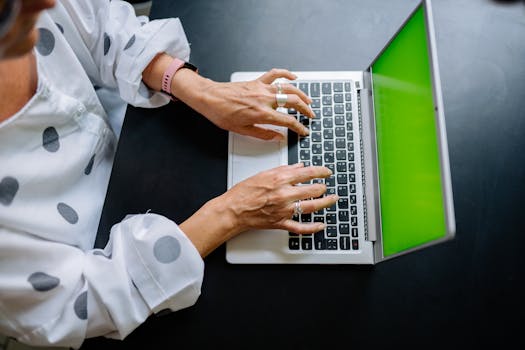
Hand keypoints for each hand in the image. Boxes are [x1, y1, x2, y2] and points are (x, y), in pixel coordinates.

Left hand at [176, 68, 314, 139]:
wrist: (209, 98)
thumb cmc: (221, 113)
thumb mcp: (242, 130)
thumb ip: (263, 134)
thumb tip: (277, 137)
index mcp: (262, 114)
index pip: (288, 121)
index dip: (299, 127)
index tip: (304, 130)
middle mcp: (264, 99)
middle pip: (293, 103)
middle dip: (306, 110)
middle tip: (311, 116)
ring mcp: (261, 88)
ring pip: (288, 89)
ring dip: (301, 94)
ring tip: (308, 100)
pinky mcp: (257, 82)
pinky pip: (275, 75)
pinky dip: (286, 74)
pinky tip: (294, 77)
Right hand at [223, 163, 336, 232]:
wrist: (233, 210)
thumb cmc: (244, 192)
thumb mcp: (263, 174)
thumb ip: (284, 170)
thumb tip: (299, 167)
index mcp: (280, 179)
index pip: (308, 173)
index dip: (322, 171)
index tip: (326, 172)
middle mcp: (285, 194)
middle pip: (314, 189)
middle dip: (323, 187)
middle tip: (326, 186)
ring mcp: (284, 210)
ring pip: (311, 207)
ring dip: (325, 203)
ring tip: (331, 199)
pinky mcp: (281, 223)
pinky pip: (301, 227)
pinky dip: (313, 228)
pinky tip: (321, 225)